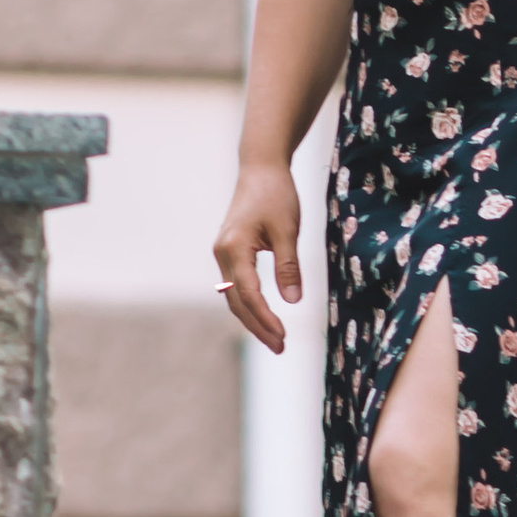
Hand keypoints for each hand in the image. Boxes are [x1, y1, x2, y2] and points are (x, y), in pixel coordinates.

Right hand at [213, 159, 302, 352]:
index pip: (249, 294)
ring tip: (275, 340)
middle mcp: (223, 254)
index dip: (266, 319)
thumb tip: (293, 300)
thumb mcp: (288, 230)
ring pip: (235, 297)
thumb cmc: (276, 194)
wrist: (260, 168)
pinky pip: (237, 286)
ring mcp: (224, 254)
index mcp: (235, 248)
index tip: (283, 337)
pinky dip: (249, 305)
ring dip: (253, 319)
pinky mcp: (230, 253)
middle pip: (237, 302)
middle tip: (280, 348)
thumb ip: (289, 265)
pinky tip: (264, 317)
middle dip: (258, 327)